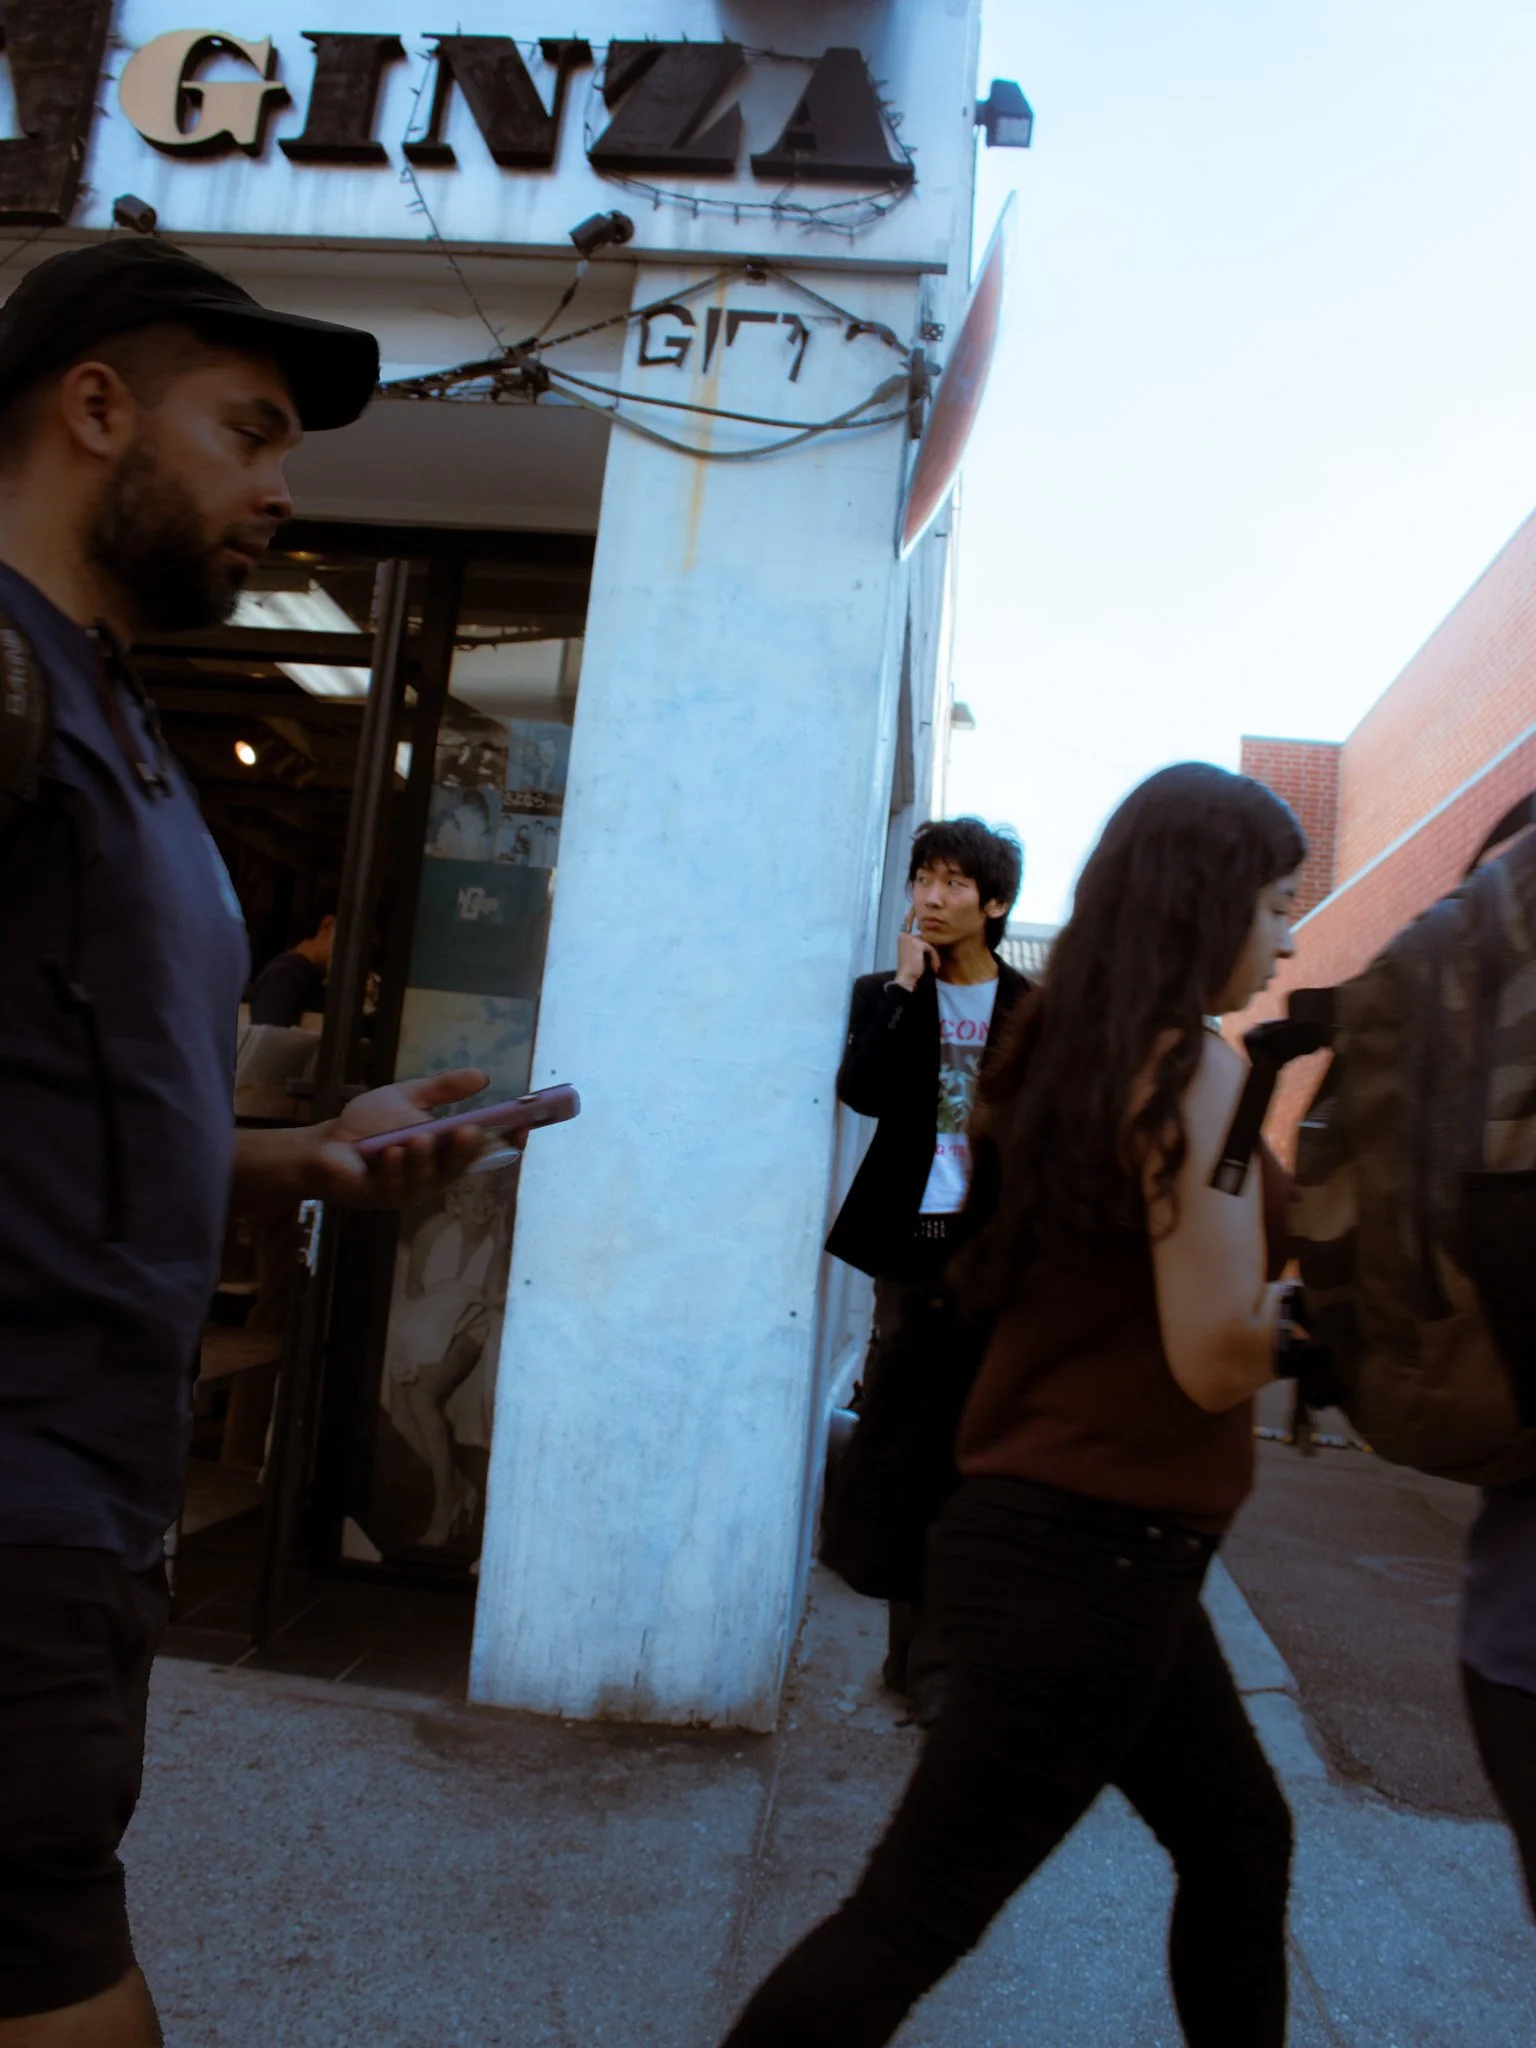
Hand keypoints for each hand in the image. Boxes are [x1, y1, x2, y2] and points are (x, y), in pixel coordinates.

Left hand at [308, 1069, 490, 1208]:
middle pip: (461, 1167)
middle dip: (465, 1150)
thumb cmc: (367, 1124)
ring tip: (417, 1137)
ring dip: (424, 1157)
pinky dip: (396, 1167)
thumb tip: (484, 1076)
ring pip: (429, 1177)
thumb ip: (444, 1089)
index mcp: (446, 1153)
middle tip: (468, 1130)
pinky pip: (398, 1185)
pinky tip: (391, 1152)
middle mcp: (435, 1176)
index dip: (506, 1142)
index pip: (485, 1152)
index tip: (521, 1126)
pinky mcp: (385, 1198)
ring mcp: (411, 1190)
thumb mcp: (409, 1097)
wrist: (325, 1144)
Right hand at [894, 912, 938, 990]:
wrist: (906, 977)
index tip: (933, 951)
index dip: (928, 944)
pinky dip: (934, 958)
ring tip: (935, 966)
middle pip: (926, 939)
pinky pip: (931, 949)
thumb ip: (921, 945)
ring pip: (930, 944)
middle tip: (935, 963)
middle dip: (932, 951)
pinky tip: (934, 967)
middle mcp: (905, 935)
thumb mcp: (915, 954)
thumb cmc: (911, 969)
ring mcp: (911, 938)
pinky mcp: (918, 944)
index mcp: (903, 936)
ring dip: (934, 956)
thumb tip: (935, 940)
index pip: (920, 936)